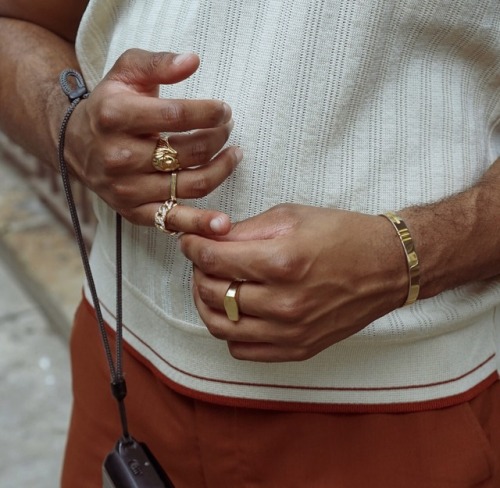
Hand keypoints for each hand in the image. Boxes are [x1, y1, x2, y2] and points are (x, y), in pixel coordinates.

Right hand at [65, 49, 240, 234]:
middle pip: (189, 152)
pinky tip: (223, 224)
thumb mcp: (126, 73)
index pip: (176, 116)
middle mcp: (120, 157)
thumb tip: (193, 61)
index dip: (209, 113)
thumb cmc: (110, 105)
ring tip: (234, 154)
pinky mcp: (134, 212)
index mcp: (116, 116)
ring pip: (191, 184)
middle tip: (227, 128)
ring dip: (222, 169)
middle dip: (219, 137)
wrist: (75, 144)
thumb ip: (158, 63)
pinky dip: (201, 224)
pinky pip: (174, 220)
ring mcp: (127, 189)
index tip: (224, 110)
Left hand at [180, 204, 407, 361]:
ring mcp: (291, 332)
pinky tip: (238, 312)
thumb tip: (211, 239)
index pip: (214, 259)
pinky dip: (231, 332)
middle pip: (212, 293)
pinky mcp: (298, 349)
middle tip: (203, 261)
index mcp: (283, 262)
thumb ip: (246, 230)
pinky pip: (243, 350)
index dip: (193, 248)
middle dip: (198, 272)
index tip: (190, 242)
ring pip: (221, 327)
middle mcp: (285, 302)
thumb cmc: (343, 236)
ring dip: (207, 305)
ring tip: (215, 287)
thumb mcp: (293, 216)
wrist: (386, 267)